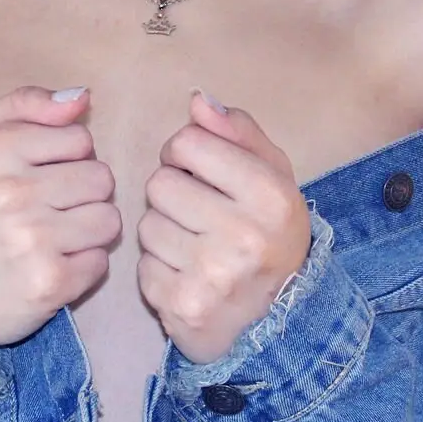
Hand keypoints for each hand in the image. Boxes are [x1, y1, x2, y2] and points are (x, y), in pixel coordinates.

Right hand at [0, 85, 120, 349]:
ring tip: (53, 238)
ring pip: (108, 218)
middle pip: (101, 177)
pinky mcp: (50, 281)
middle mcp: (9, 191)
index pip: (80, 138)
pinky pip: (102, 261)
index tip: (38, 177)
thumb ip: (25, 105)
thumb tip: (82, 97)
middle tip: (47, 211)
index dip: (65, 159)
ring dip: (87, 231)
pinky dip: (83, 266)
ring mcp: (31, 238)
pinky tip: (53, 266)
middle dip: (81, 194)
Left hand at [136, 89, 311, 364]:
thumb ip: (238, 132)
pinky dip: (159, 269)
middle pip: (160, 183)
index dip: (186, 154)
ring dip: (163, 231)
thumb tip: (197, 101)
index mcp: (270, 195)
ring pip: (146, 225)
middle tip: (198, 213)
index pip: (187, 142)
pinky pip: (142, 267)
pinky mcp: (183, 307)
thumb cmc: (269, 233)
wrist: (280, 321)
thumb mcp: (273, 175)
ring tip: (194, 245)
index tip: (201, 173)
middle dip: (172, 194)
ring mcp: (213, 275)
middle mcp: (245, 236)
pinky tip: (187, 275)